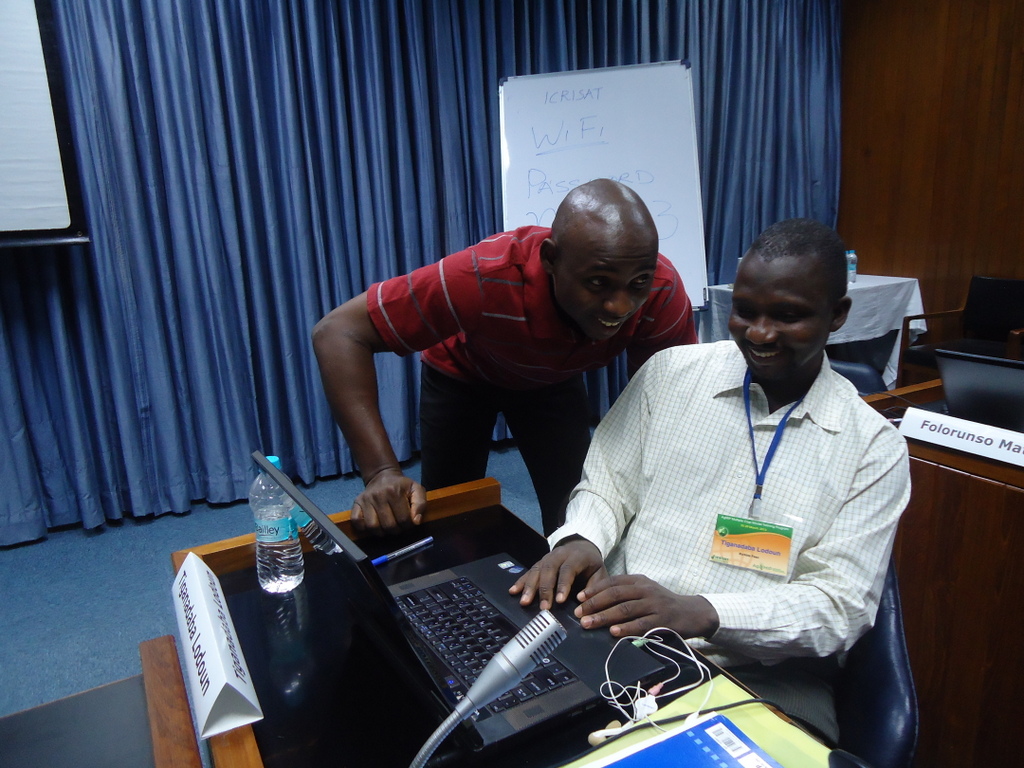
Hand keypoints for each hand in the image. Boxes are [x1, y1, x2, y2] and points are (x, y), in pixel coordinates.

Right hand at [350, 469, 426, 534]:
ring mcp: (366, 499)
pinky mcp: (356, 503)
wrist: (382, 476)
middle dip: (396, 530)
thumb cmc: (401, 486)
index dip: (408, 525)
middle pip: (388, 525)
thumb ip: (420, 504)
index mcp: (395, 491)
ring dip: (381, 532)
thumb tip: (416, 521)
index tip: (408, 522)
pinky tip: (373, 525)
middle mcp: (378, 495)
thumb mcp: (416, 489)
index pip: (404, 519)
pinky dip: (364, 528)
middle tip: (398, 526)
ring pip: (373, 527)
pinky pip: (356, 521)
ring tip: (386, 527)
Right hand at [509, 538, 605, 610]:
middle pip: (549, 570)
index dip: (563, 585)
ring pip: (537, 570)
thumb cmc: (591, 565)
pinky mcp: (539, 562)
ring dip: (529, 586)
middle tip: (543, 607)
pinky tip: (513, 591)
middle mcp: (559, 555)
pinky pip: (529, 570)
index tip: (560, 601)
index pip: (568, 570)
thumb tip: (585, 605)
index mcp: (576, 557)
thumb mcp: (600, 574)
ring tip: (524, 602)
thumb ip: (595, 588)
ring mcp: (547, 557)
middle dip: (544, 589)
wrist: (582, 546)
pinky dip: (521, 581)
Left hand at [573, 574, 719, 638]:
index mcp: (639, 580)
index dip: (594, 590)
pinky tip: (613, 632)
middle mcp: (645, 590)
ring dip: (604, 617)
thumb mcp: (644, 590)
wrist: (691, 612)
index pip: (612, 582)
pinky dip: (626, 628)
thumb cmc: (661, 602)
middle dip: (594, 604)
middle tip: (578, 614)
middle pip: (615, 595)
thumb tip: (595, 602)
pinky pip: (641, 624)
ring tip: (588, 623)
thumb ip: (625, 593)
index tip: (579, 599)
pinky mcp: (661, 620)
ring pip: (625, 609)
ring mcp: (654, 605)